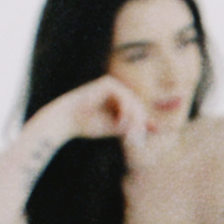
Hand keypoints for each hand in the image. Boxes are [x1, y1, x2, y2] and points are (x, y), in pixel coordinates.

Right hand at [35, 75, 150, 146]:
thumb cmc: (87, 125)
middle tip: (136, 141)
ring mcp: (112, 84)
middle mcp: (118, 89)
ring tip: (124, 134)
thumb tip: (159, 128)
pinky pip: (125, 98)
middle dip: (139, 125)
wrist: (65, 121)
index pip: (139, 111)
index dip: (144, 124)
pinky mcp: (107, 83)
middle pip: (139, 107)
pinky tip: (118, 124)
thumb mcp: (117, 127)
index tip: (150, 135)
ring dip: (132, 120)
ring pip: (134, 104)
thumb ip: (136, 126)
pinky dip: (124, 112)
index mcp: (119, 99)